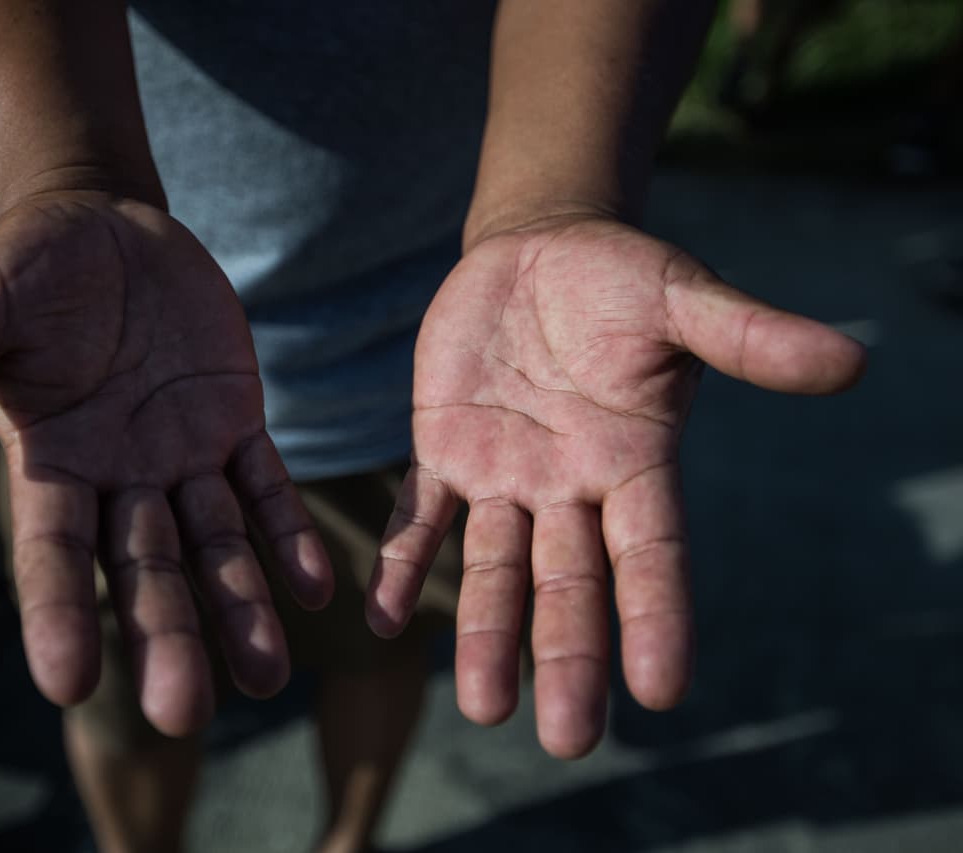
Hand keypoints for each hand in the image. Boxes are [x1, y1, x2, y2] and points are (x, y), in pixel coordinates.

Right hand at [0, 190, 332, 734]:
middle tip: (182, 713)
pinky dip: (288, 532)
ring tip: (268, 676)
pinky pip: (266, 488)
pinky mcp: (234, 424)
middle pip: (143, 568)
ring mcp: (180, 457)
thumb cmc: (27, 264)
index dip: (59, 614)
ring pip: (214, 545)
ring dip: (241, 608)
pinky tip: (319, 584)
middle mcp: (116, 478)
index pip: (52, 554)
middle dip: (164, 636)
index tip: (68, 684)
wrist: (105, 225)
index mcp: (48, 463)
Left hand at [367, 213, 863, 757]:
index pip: (650, 553)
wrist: (539, 252)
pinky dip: (403, 561)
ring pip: (496, 568)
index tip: (661, 689)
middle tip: (566, 739)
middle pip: (571, 584)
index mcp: (635, 460)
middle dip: (568, 656)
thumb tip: (854, 361)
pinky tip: (384, 615)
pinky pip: (419, 516)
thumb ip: (750, 336)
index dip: (655, 616)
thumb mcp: (683, 299)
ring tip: (482, 709)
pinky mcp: (444, 450)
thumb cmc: (622, 278)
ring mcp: (504, 473)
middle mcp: (571, 485)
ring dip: (486, 634)